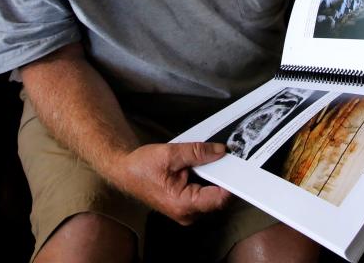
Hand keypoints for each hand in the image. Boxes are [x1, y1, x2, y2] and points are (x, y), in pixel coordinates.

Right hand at [110, 142, 231, 224]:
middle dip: (223, 176)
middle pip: (218, 197)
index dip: (231, 181)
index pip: (219, 198)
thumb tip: (220, 151)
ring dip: (214, 177)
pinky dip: (206, 179)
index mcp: (183, 204)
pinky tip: (203, 164)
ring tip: (211, 157)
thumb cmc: (142, 166)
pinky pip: (204, 194)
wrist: (125, 172)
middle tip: (226, 155)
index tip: (238, 165)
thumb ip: (197, 152)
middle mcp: (187, 213)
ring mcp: (187, 211)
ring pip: (212, 195)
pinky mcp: (186, 206)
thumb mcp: (170, 154)